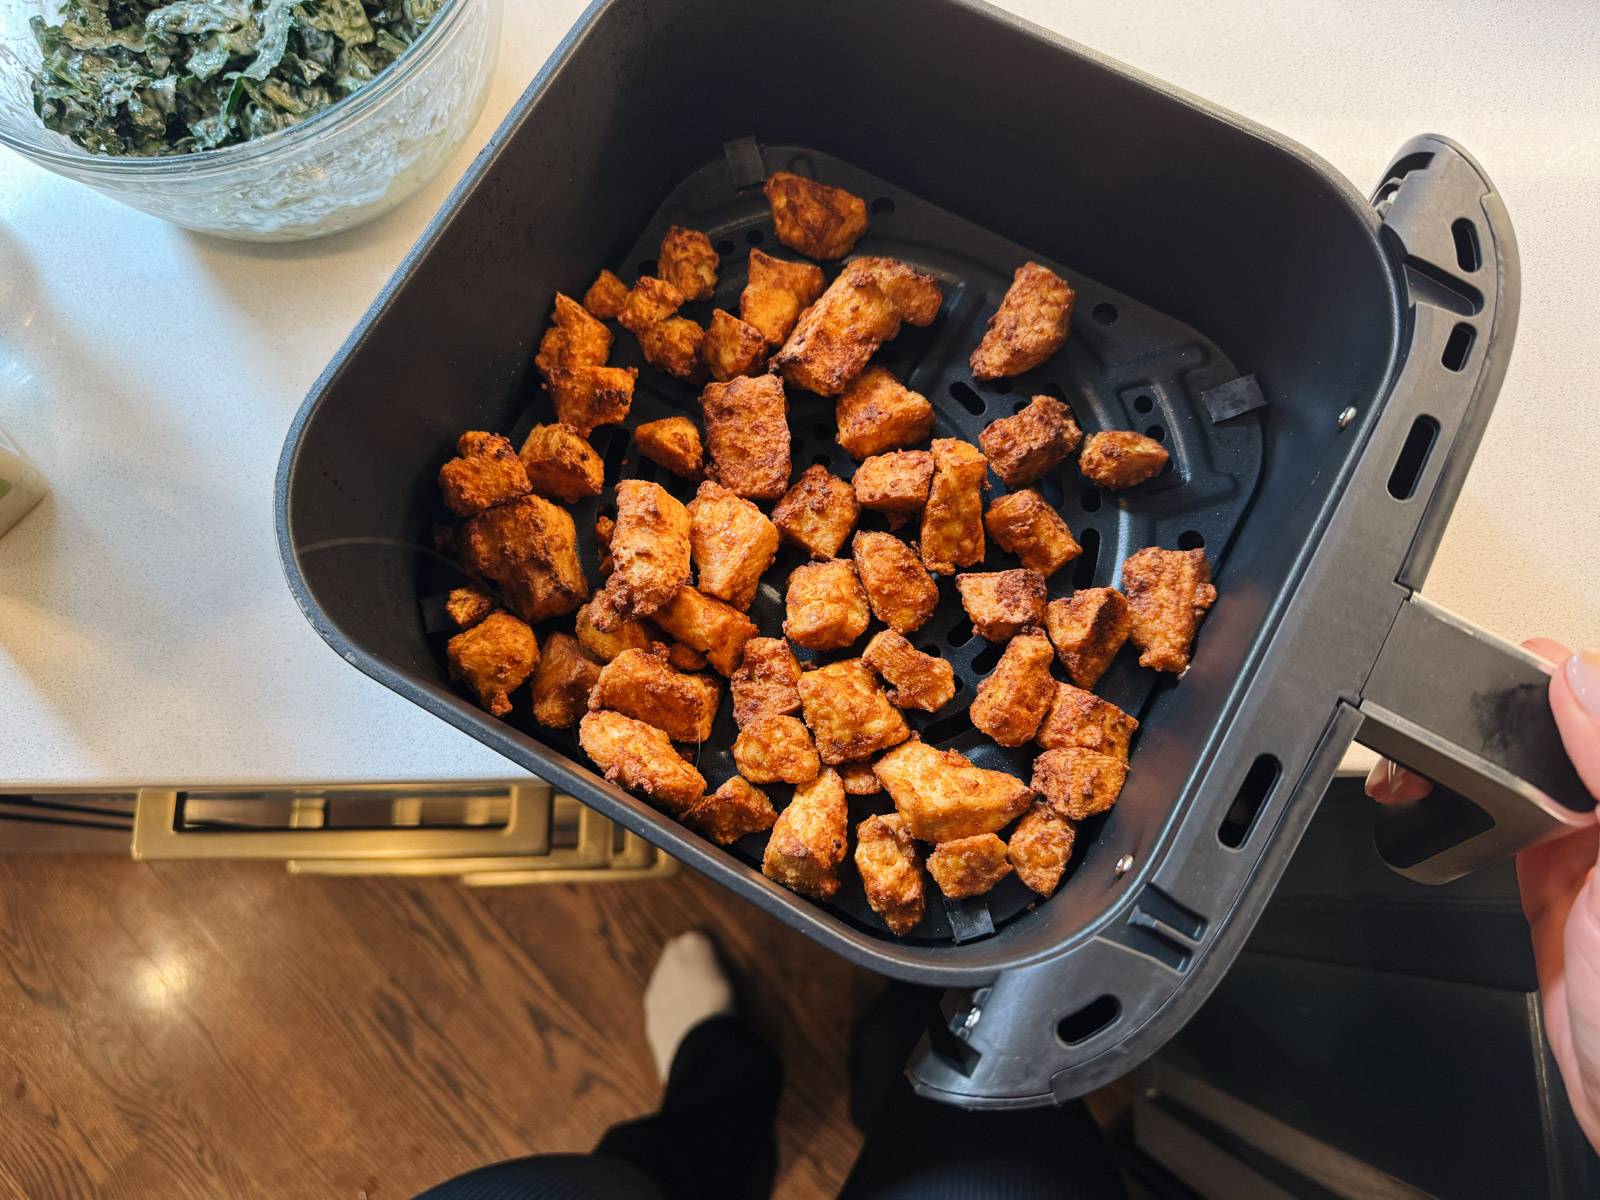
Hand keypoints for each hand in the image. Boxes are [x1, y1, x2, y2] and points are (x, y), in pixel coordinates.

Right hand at [1367, 640, 1599, 1149]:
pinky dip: (1462, 806)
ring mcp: (1595, 851)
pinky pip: (1505, 825)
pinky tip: (1438, 803)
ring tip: (1425, 753)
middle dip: (1500, 706)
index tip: (1508, 664)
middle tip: (1446, 703)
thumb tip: (1575, 679)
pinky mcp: (1557, 889)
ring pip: (1525, 768)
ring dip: (1471, 753)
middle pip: (1562, 727)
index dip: (1564, 673)